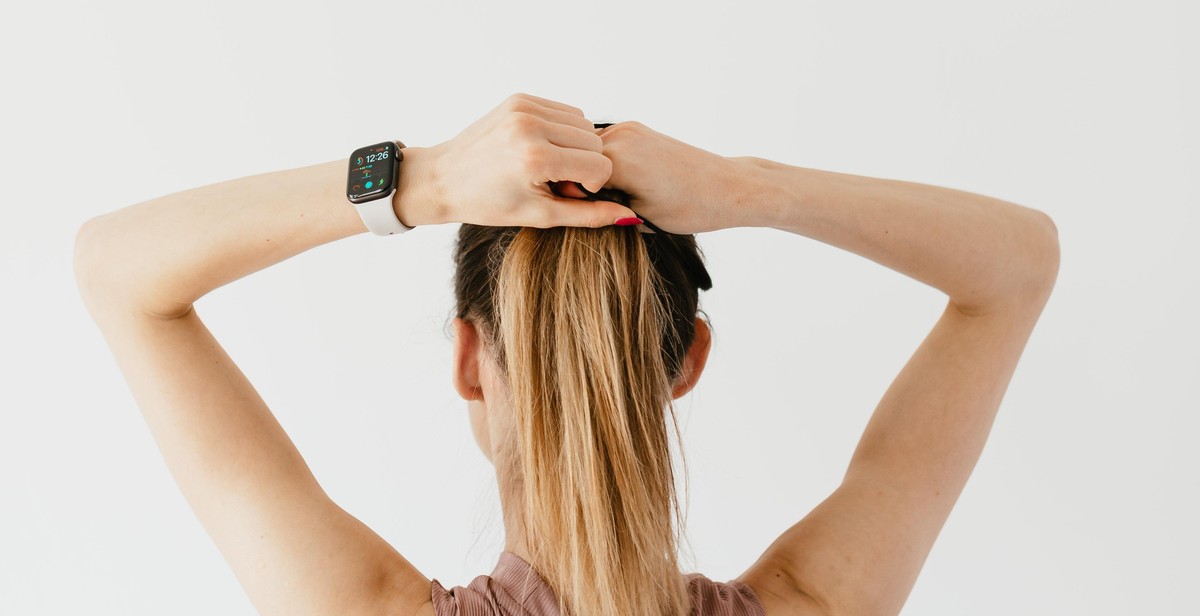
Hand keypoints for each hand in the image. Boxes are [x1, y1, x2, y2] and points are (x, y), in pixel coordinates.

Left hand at [423, 93, 639, 227]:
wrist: (442, 179)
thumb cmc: (487, 203)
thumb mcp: (540, 215)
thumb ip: (588, 215)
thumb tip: (628, 217)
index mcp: (535, 158)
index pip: (599, 166)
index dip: (592, 184)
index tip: (570, 193)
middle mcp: (530, 126)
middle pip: (594, 142)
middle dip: (585, 164)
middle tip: (558, 181)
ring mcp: (523, 107)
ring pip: (583, 123)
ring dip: (576, 146)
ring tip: (550, 166)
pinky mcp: (519, 98)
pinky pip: (564, 110)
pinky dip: (562, 130)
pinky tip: (543, 148)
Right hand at [588, 121, 754, 233]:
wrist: (727, 186)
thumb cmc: (689, 208)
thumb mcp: (639, 218)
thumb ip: (602, 209)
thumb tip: (575, 206)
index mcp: (616, 160)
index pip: (570, 178)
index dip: (572, 200)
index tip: (583, 215)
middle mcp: (619, 136)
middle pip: (576, 161)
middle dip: (578, 182)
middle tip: (595, 208)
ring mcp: (628, 128)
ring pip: (589, 152)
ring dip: (589, 170)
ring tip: (609, 196)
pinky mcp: (637, 128)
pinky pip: (605, 144)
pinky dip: (604, 161)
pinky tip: (619, 182)